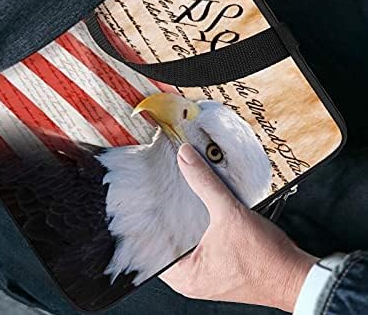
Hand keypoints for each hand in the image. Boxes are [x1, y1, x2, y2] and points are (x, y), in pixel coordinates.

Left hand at [162, 143, 317, 311]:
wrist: (297, 276)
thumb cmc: (265, 259)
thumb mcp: (230, 213)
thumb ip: (204, 183)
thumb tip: (185, 158)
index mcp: (184, 276)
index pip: (151, 246)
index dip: (146, 221)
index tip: (142, 199)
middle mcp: (190, 280)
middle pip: (167, 241)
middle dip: (165, 216)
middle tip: (158, 191)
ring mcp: (204, 276)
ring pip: (184, 242)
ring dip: (184, 220)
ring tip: (176, 196)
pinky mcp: (218, 269)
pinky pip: (199, 244)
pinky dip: (198, 226)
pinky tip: (199, 209)